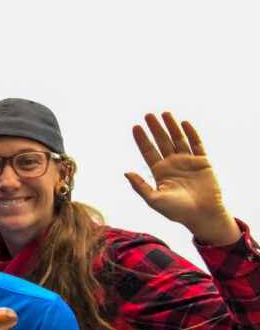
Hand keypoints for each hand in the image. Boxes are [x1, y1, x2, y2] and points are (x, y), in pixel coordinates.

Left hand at [125, 112, 238, 245]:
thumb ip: (140, 186)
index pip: (148, 151)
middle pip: (162, 142)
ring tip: (164, 113)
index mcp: (160, 172)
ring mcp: (188, 161)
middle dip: (155, 128)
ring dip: (171, 126)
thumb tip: (125, 172)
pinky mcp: (202, 162)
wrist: (202, 215)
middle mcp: (173, 164)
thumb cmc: (177, 211)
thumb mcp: (154, 200)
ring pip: (178, 139)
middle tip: (148, 115)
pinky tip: (184, 123)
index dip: (142, 139)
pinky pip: (196, 144)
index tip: (135, 127)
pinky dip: (191, 133)